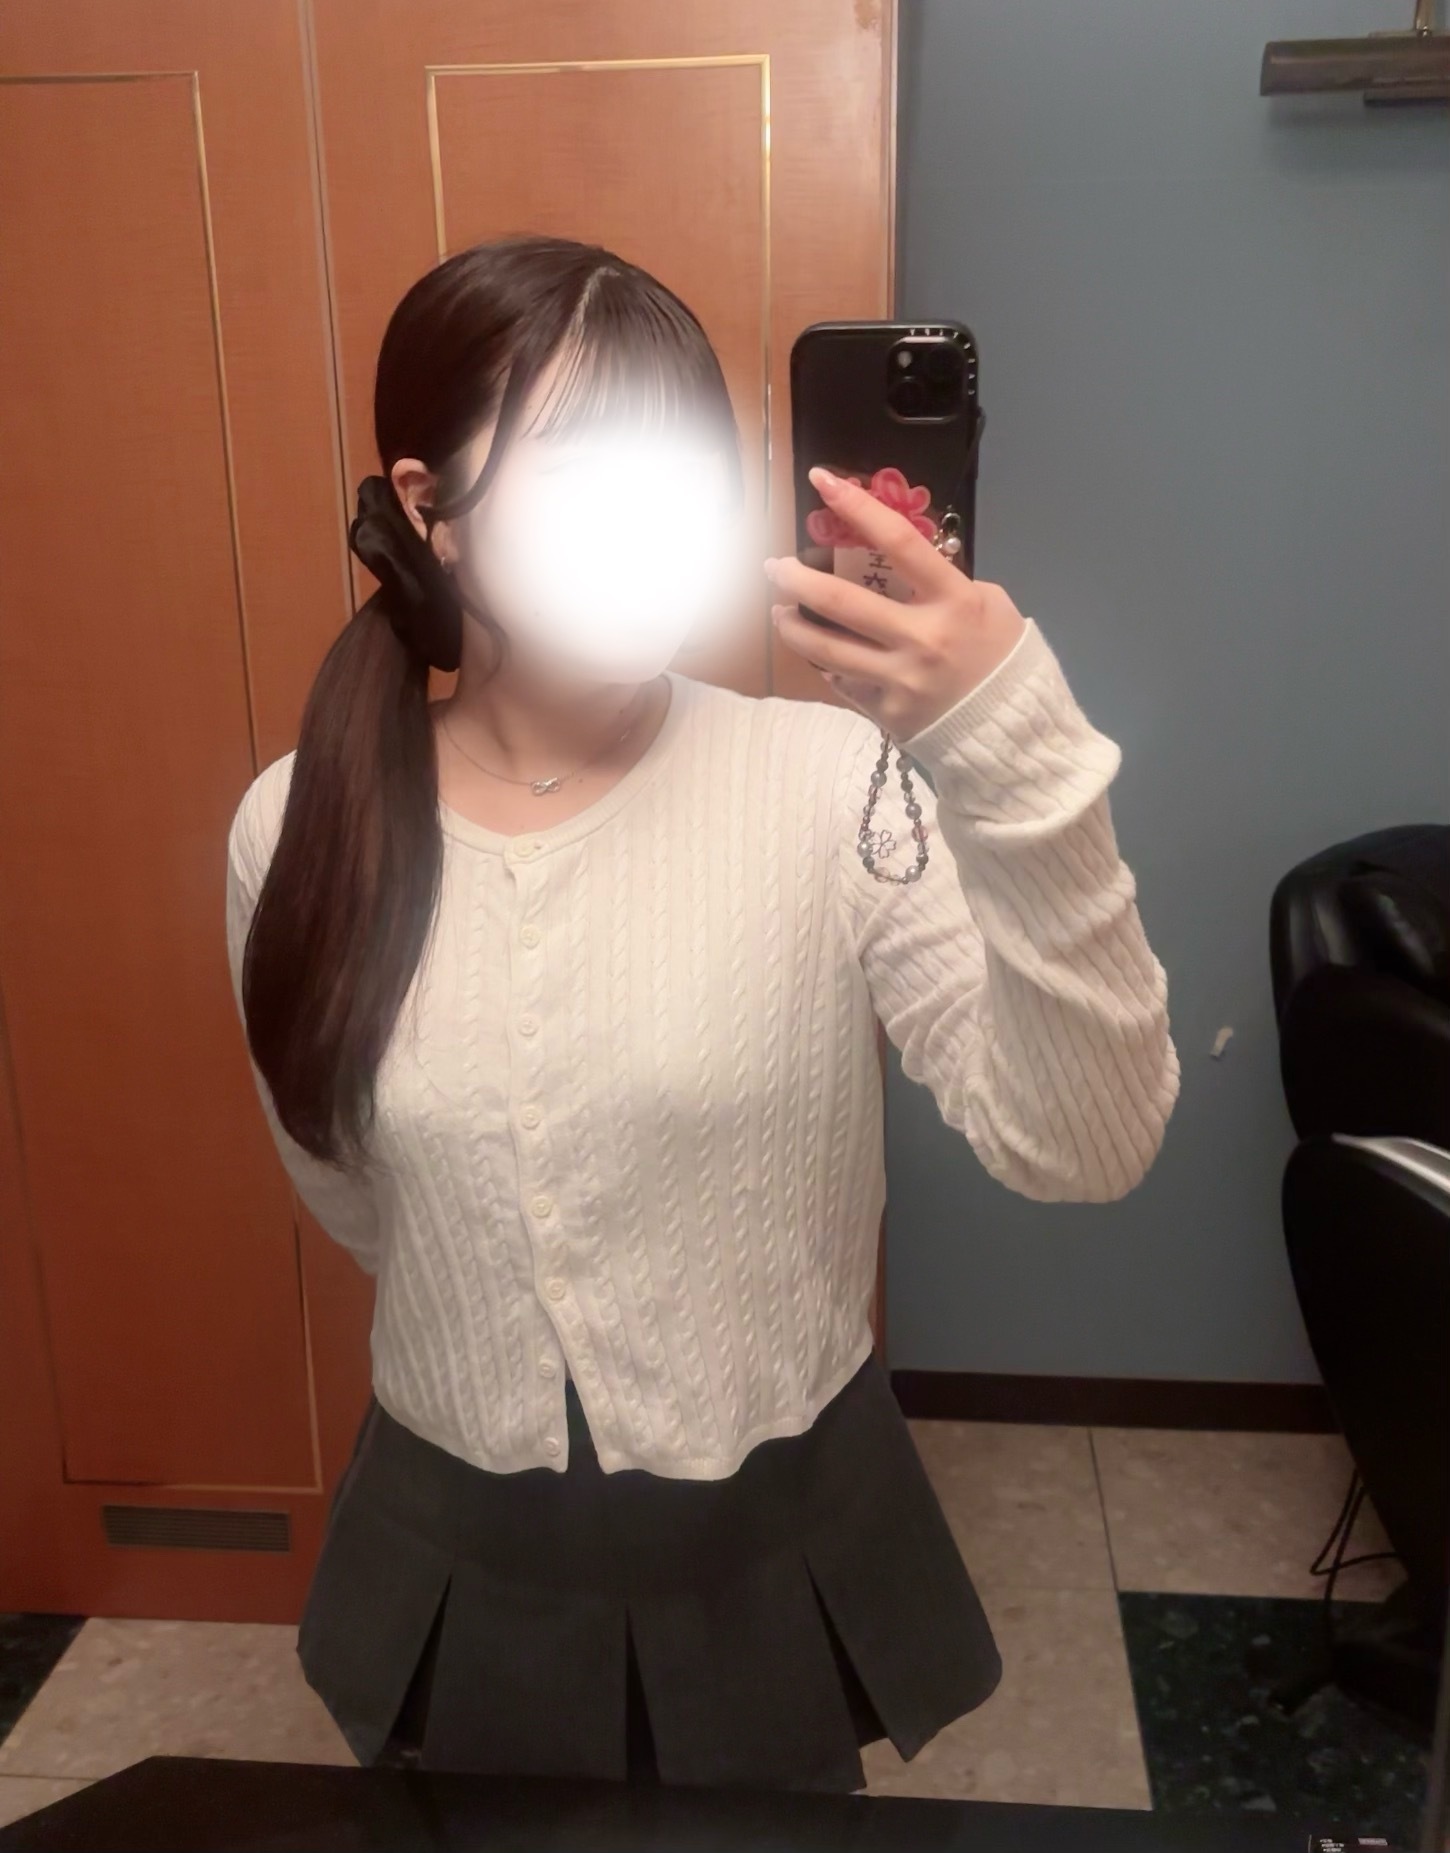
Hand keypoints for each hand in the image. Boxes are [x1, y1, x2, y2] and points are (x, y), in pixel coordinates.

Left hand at [765, 467, 1027, 740]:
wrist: (1012, 726)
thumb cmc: (1000, 655)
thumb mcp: (988, 604)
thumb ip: (943, 581)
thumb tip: (895, 562)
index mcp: (953, 600)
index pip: (898, 543)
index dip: (857, 507)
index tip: (822, 482)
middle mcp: (922, 638)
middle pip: (842, 602)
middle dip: (796, 580)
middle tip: (773, 567)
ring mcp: (902, 679)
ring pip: (828, 649)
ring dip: (793, 628)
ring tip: (779, 613)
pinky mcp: (888, 712)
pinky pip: (846, 684)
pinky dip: (829, 667)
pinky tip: (820, 656)